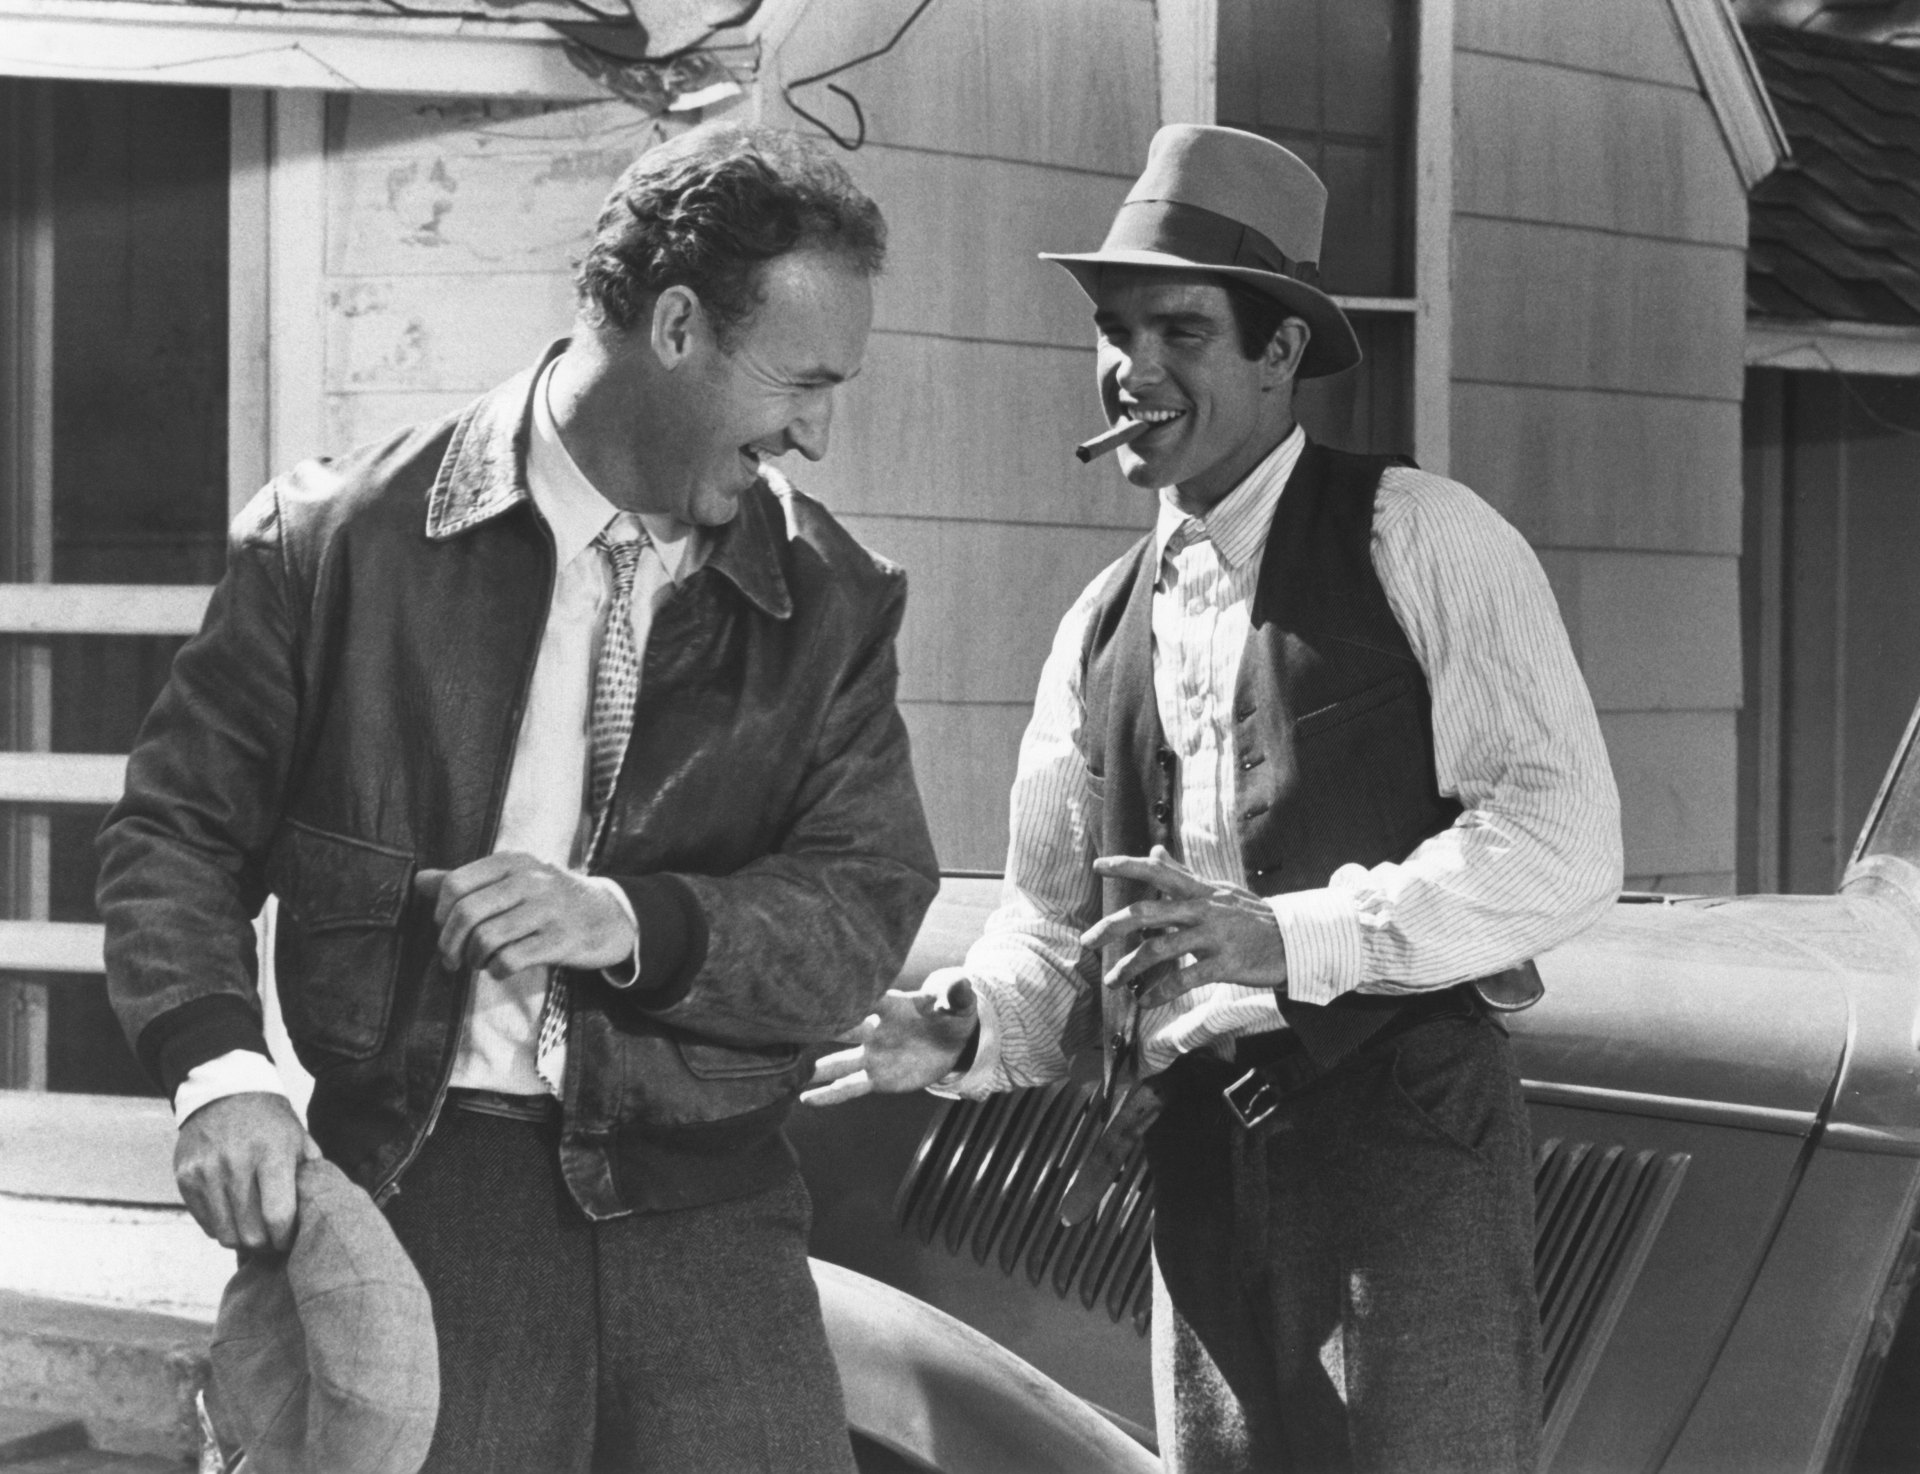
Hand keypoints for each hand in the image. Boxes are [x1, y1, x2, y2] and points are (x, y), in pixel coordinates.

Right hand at [175, 1091, 320, 1253]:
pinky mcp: (185, 1178)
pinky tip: (234, 1215)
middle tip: (273, 1241)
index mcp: (272, 1153)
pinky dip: (222, 1227)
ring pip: (225, 1234)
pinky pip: (205, 1223)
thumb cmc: (270, 1123)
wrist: (224, 1093)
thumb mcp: (299, 1139)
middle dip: (265, 1244)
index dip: (285, 1237)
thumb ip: (311, 1176)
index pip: (278, 1215)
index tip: (289, 1240)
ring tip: (255, 1232)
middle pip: (250, 1232)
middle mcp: (236, 1163)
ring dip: (242, 1240)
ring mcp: (206, 1171)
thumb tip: (320, 1214)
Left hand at [415, 853, 634, 980]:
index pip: (455, 884)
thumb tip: (418, 880)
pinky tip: (501, 969)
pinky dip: (496, 970)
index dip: (440, 913)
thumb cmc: (550, 900)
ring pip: (486, 939)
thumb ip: (467, 881)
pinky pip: (510, 960)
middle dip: (449, 944)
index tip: (443, 929)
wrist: (610, 916)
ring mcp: (548, 910)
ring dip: (473, 959)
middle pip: (466, 913)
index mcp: (513, 862)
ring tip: (479, 962)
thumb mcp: (513, 879)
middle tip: (450, 960)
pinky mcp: (561, 940)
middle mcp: (530, 880)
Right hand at [800, 977, 979, 1105]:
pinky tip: (806, 1099)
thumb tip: (962, 983)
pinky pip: (850, 1087)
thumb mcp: (959, 1003)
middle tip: (790, 1027)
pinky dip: (829, 1095)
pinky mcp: (877, 1078)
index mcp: (893, 1006)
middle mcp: (874, 1029)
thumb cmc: (951, 1014)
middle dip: (821, 1027)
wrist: (953, 1042)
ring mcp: (872, 1055)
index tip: (827, 992)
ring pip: (839, 1062)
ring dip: (817, 1067)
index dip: (852, 995)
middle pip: (844, 1028)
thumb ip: (956, 994)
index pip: (870, 998)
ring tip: (788, 1069)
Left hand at [1082, 845, 1286, 1008]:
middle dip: (1112, 926)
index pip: (1158, 871)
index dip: (1127, 865)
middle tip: (1086, 940)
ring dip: (1130, 967)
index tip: (1098, 865)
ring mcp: (1214, 937)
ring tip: (1113, 981)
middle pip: (1148, 913)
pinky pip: (1185, 979)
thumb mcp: (1217, 889)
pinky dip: (1161, 991)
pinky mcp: (1225, 964)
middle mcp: (1203, 910)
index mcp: (1200, 890)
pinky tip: (1146, 1001)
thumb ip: (1182, 873)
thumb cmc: (1250, 915)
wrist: (1294, 942)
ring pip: (1161, 949)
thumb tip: (1155, 852)